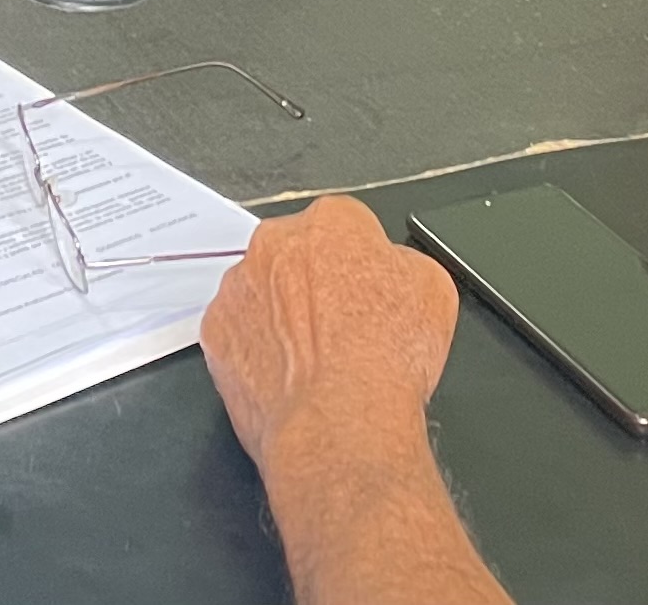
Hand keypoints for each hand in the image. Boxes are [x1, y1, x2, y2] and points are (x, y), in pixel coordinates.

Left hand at [201, 197, 462, 467]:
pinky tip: (285, 374)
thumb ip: (403, 263)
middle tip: (339, 326)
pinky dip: (255, 348)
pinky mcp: (214, 331)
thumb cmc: (385, 362)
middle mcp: (276, 244)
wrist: (341, 424)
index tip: (366, 290)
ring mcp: (238, 287)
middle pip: (296, 252)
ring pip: (261, 290)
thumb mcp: (433, 292)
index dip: (362, 263)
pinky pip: (236, 331)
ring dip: (280, 313)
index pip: (346, 226)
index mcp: (332, 222)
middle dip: (314, 281)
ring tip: (313, 359)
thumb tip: (391, 268)